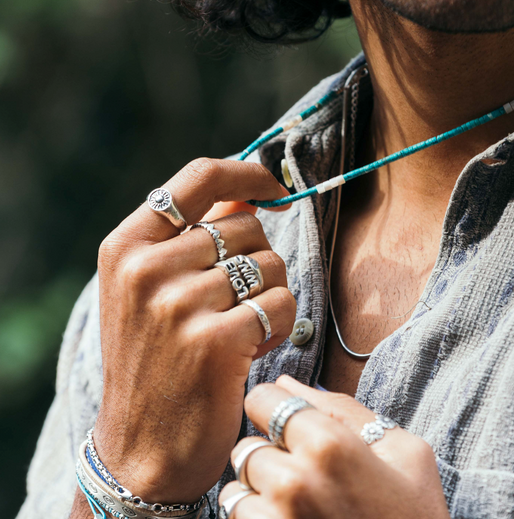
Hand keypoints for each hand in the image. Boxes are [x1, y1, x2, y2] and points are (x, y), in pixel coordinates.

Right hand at [93, 158, 295, 504]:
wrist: (142, 445)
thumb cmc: (156, 356)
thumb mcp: (152, 287)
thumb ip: (195, 235)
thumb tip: (251, 193)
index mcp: (127, 245)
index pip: (201, 176)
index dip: (249, 173)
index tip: (275, 188)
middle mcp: (146, 269)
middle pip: (247, 226)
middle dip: (258, 259)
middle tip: (238, 299)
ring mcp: (178, 305)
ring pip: (270, 264)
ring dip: (270, 294)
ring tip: (240, 326)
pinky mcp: (214, 342)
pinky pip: (281, 303)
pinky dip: (280, 323)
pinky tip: (252, 348)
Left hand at [220, 375, 450, 518]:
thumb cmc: (415, 517)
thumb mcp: (403, 451)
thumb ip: (342, 409)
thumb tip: (287, 383)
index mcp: (328, 445)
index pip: (261, 399)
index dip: (273, 407)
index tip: (288, 421)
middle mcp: (294, 482)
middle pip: (247, 445)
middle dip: (270, 453)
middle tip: (304, 471)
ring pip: (237, 488)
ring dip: (260, 491)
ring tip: (299, 502)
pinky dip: (258, 518)